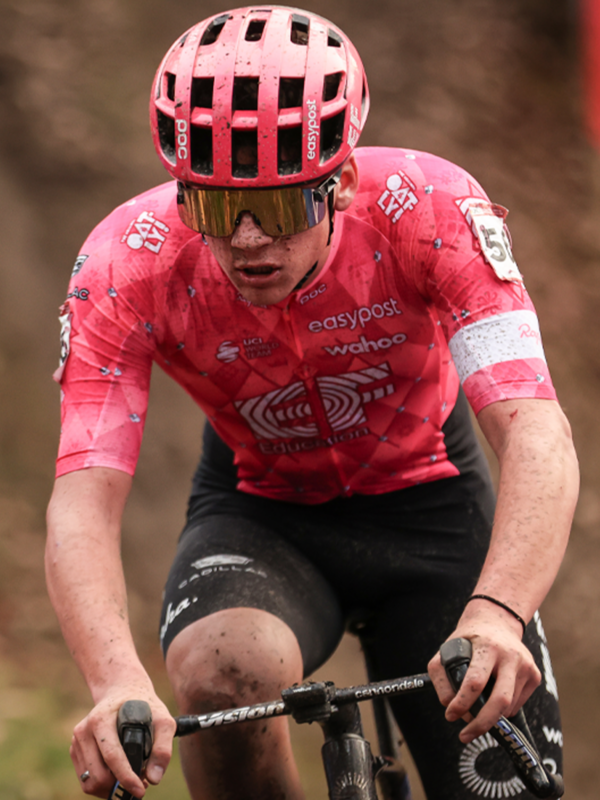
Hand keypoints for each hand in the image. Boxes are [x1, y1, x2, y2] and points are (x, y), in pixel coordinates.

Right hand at [69, 680, 176, 797]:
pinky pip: (86, 780)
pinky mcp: (75, 750)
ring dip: (110, 789)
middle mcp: (84, 730)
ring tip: (131, 780)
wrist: (122, 691)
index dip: (126, 777)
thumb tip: (154, 779)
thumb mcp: (162, 719)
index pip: (112, 756)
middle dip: (119, 787)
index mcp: (101, 719)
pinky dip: (102, 785)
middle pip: (98, 775)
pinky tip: (118, 776)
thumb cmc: (144, 707)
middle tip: (140, 784)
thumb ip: (163, 747)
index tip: (140, 790)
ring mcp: (77, 741)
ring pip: (90, 782)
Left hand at [427, 601, 540, 743]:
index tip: (450, 715)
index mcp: (486, 646)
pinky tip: (492, 695)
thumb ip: (441, 677)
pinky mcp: (535, 675)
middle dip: (482, 723)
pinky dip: (502, 709)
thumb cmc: (469, 639)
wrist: (497, 621)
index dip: (462, 703)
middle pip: (499, 700)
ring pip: (508, 706)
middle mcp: (510, 655)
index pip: (475, 681)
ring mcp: (526, 665)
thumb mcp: (447, 649)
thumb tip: (449, 706)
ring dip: (490, 716)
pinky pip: (517, 704)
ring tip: (475, 710)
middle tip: (465, 736)